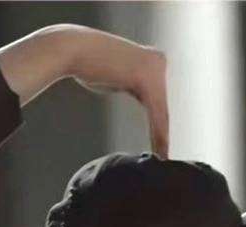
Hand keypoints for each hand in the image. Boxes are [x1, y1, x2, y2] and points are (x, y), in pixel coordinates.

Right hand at [0, 24, 168, 156]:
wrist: (74, 50)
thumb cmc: (93, 65)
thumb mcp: (122, 77)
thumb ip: (137, 87)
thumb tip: (146, 103)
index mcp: (157, 59)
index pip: (170, 96)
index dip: (170, 121)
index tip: (169, 142)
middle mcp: (160, 60)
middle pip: (172, 103)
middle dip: (172, 129)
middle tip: (171, 153)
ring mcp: (156, 67)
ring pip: (165, 109)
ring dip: (165, 136)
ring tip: (166, 156)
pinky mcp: (147, 78)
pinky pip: (156, 112)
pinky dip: (158, 132)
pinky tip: (161, 150)